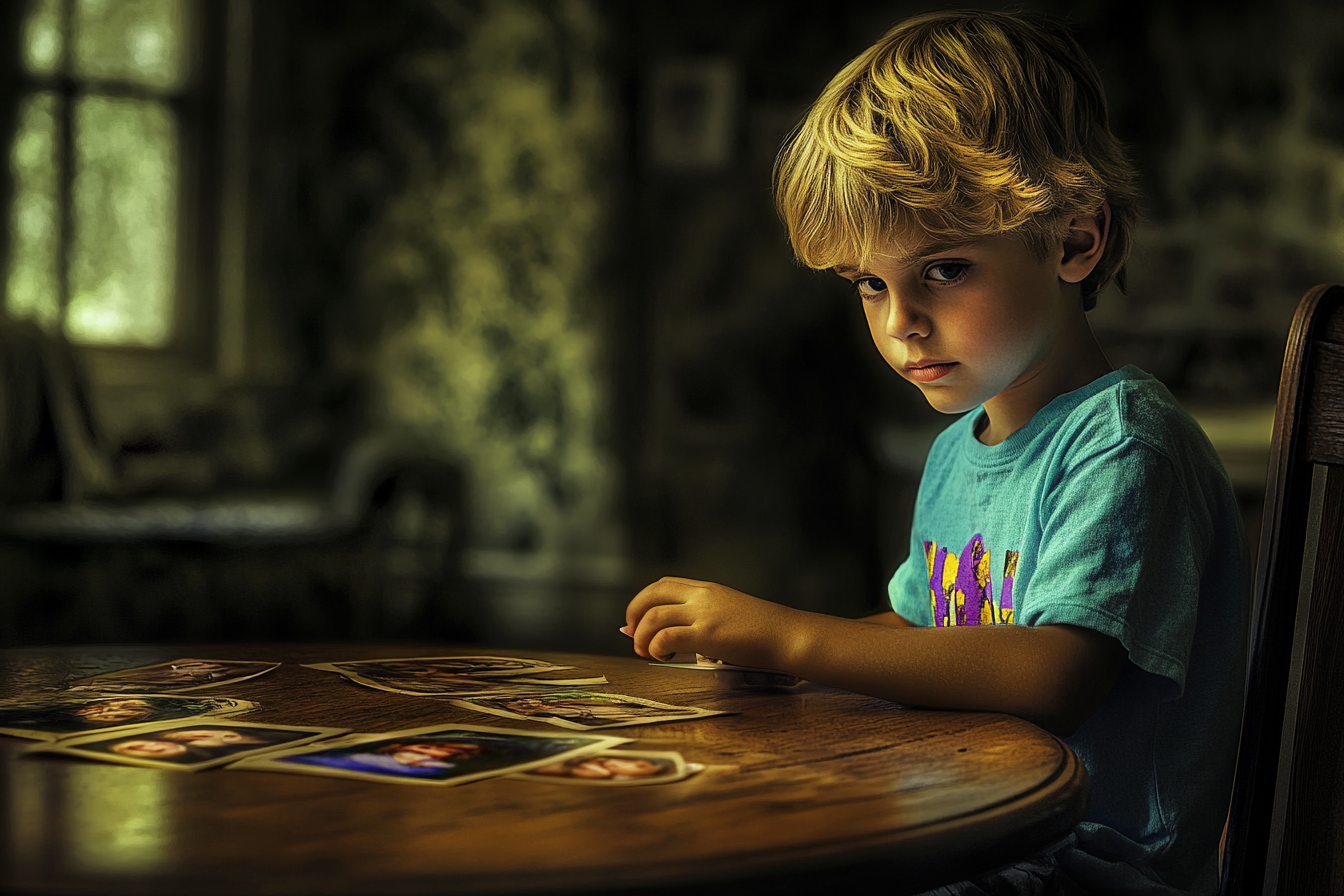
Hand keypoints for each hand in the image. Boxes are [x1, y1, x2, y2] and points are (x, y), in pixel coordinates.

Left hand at [623, 577, 801, 669]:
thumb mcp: (729, 612)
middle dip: (634, 615)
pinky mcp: (709, 634)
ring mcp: (705, 614)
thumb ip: (702, 618)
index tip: (636, 621)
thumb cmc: (762, 631)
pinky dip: (657, 647)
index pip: (662, 585)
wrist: (788, 635)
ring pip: (655, 616)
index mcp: (706, 589)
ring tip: (646, 652)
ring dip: (642, 635)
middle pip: (652, 595)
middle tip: (632, 637)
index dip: (642, 602)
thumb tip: (671, 636)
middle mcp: (702, 596)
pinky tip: (663, 656)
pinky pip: (668, 636)